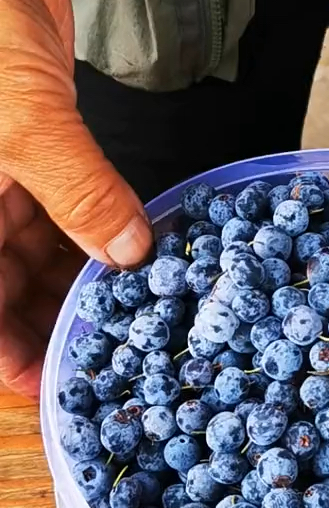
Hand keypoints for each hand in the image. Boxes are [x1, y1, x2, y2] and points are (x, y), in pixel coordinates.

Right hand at [0, 0, 152, 396]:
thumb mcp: (22, 120)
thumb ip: (77, 189)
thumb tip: (128, 252)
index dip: (5, 354)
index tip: (51, 388)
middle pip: (4, 288)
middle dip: (52, 321)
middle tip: (114, 355)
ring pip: (36, 256)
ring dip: (82, 280)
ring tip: (137, 312)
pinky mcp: (30, 157)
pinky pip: (61, 211)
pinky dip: (93, 231)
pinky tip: (134, 252)